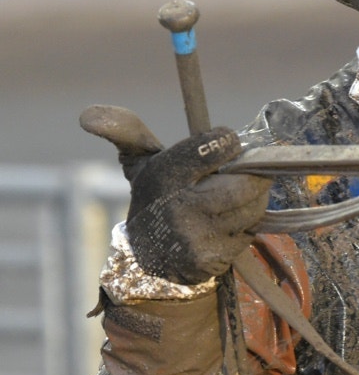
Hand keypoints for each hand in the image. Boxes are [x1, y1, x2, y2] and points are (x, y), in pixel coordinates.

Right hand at [80, 105, 270, 283]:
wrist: (148, 259)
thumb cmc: (154, 196)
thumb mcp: (138, 162)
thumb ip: (126, 130)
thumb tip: (88, 115)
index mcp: (163, 176)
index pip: (211, 147)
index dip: (227, 141)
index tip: (227, 142)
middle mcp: (180, 208)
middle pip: (244, 182)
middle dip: (250, 174)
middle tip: (241, 170)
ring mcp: (199, 237)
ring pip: (252, 205)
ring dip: (253, 196)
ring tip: (235, 192)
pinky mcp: (214, 258)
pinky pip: (251, 230)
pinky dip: (247, 222)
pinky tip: (229, 220)